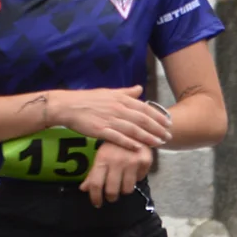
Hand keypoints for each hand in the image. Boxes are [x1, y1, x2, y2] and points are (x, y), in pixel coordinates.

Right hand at [48, 86, 171, 150]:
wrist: (68, 106)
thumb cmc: (88, 99)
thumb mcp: (109, 92)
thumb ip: (126, 92)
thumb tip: (140, 88)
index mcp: (121, 99)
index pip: (144, 108)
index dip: (158, 116)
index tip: (169, 123)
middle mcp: (117, 108)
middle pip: (142, 120)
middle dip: (158, 129)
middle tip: (168, 136)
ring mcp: (109, 119)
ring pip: (133, 130)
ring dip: (148, 137)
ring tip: (159, 143)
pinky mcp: (100, 130)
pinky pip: (117, 137)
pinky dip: (128, 143)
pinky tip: (138, 148)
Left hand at [80, 142, 152, 207]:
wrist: (135, 127)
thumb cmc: (114, 145)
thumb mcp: (101, 155)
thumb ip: (93, 174)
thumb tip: (84, 189)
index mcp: (103, 159)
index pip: (96, 184)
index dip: (95, 197)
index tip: (97, 203)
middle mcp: (117, 161)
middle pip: (112, 191)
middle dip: (110, 197)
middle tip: (111, 196)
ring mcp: (132, 161)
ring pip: (127, 189)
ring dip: (124, 189)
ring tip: (122, 183)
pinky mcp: (145, 161)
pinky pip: (139, 180)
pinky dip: (136, 178)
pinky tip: (133, 170)